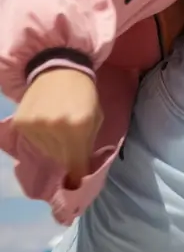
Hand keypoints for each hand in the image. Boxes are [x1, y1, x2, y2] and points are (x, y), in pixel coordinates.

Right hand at [14, 68, 102, 188]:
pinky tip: (44, 120)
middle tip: (69, 138)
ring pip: (45, 151)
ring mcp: (36, 125)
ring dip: (52, 144)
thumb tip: (80, 170)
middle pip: (60, 158)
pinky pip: (31, 141)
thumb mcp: (95, 116)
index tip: (75, 184)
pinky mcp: (21, 123)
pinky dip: (38, 136)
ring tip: (56, 125)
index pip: (76, 163)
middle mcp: (56, 128)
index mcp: (80, 126)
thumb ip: (88, 143)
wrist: (59, 67)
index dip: (77, 176)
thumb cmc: (83, 93)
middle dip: (67, 154)